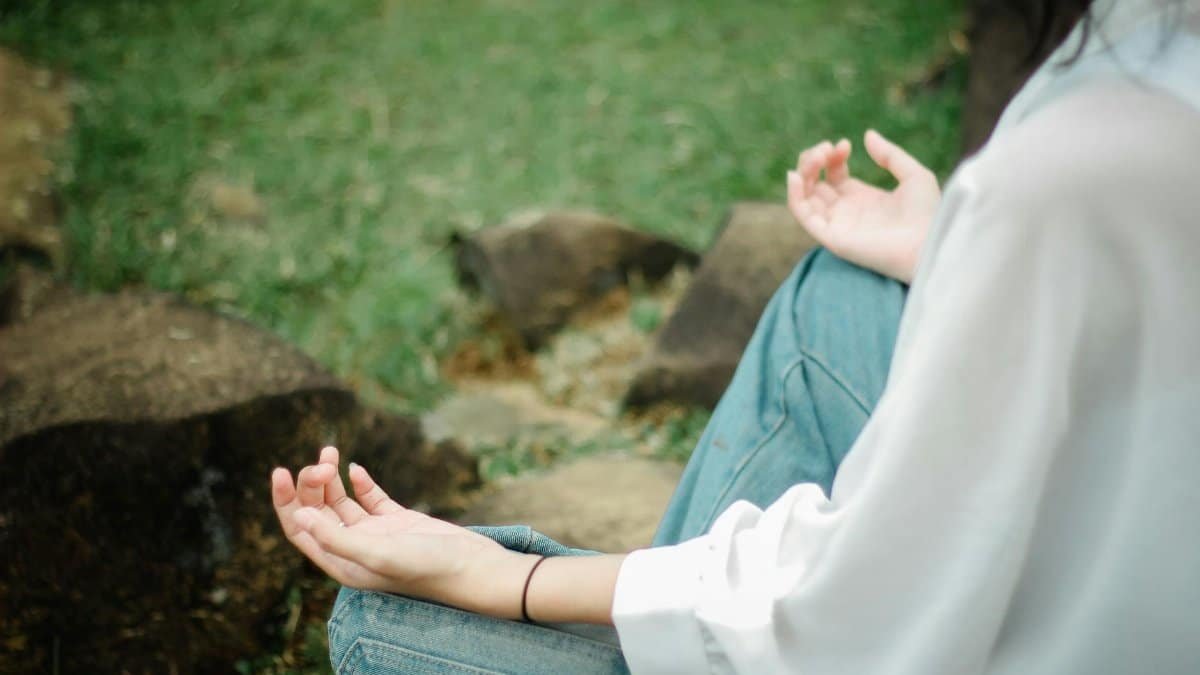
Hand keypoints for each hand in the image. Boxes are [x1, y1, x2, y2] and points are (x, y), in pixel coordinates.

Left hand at [271, 447, 536, 618]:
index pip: (301, 531)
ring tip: (330, 451)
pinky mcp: (399, 520)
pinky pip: (370, 498)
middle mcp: (355, 549)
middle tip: (322, 461)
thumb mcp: (377, 553)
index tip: (281, 472)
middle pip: (319, 512)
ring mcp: (377, 534)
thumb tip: (301, 517)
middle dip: (313, 484)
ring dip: (332, 478)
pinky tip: (355, 468)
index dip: (287, 502)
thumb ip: (337, 537)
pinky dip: (360, 482)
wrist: (473, 566)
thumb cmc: (426, 567)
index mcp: (342, 563)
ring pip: (342, 502)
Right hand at [787, 130, 940, 283]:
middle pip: (814, 183)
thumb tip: (867, 135)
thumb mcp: (914, 175)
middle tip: (825, 148)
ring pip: (804, 196)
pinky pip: (803, 216)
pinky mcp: (830, 237)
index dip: (832, 156)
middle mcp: (845, 212)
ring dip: (804, 171)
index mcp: (862, 198)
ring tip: (816, 156)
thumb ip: (890, 154)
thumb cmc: (927, 216)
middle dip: (813, 160)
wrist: (927, 244)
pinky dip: (793, 195)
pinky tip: (797, 175)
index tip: (845, 144)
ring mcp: (836, 224)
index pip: (833, 174)